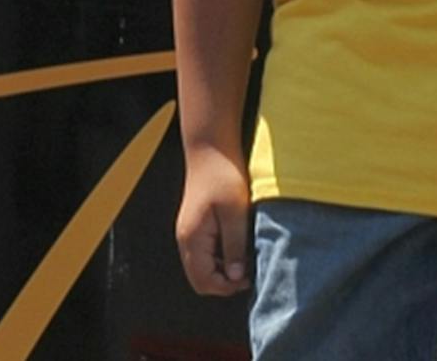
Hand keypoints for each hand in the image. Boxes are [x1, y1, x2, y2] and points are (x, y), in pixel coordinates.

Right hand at [176, 146, 252, 296]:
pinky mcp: (197, 225)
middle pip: (200, 279)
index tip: (250, 278)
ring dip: (223, 270)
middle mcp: (186, 240)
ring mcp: (189, 233)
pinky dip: (220, 258)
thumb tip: (236, 277)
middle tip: (249, 274)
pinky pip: (205, 253)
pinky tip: (239, 247)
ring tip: (247, 260)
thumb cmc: (223, 176)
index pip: (204, 281)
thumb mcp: (235, 212)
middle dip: (224, 283)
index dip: (227, 287)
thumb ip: (234, 246)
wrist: (211, 149)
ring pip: (202, 267)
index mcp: (193, 239)